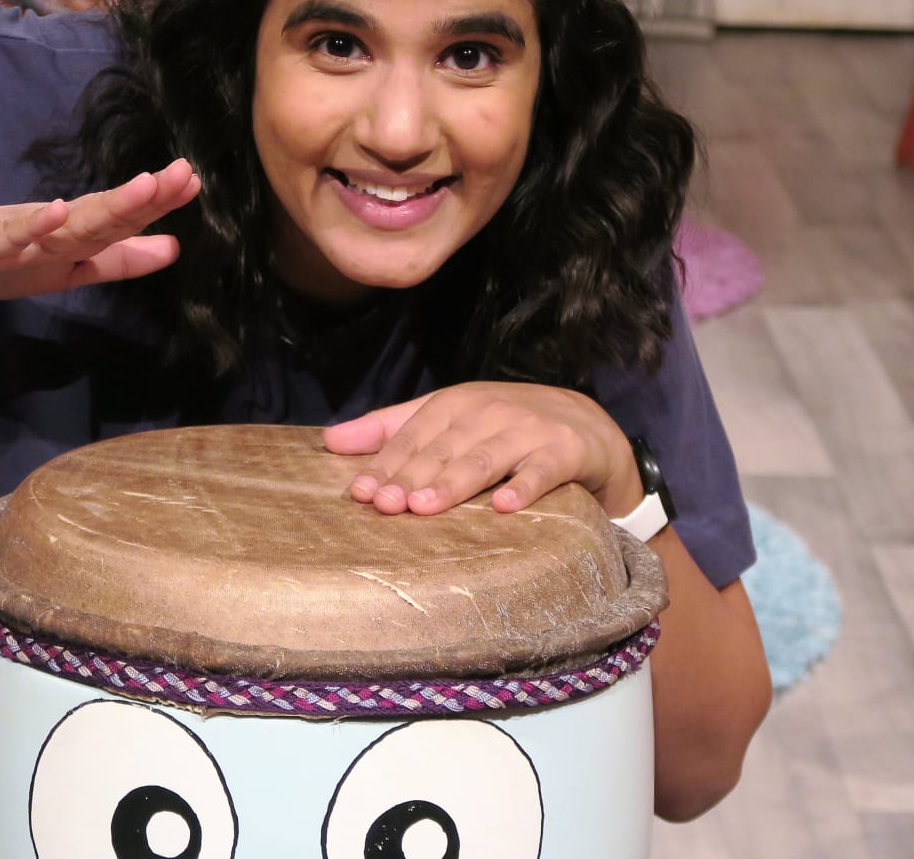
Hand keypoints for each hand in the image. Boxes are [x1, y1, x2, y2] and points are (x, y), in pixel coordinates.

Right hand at [0, 158, 199, 299]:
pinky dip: (34, 225)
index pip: (119, 221)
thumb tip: (172, 247)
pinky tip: (58, 212)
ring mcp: (13, 236)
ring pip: (66, 224)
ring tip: (142, 188)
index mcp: (70, 238)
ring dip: (105, 206)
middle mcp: (48, 230)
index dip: (156, 204)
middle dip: (142, 199)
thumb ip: (116, 259)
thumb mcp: (63, 266)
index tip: (193, 180)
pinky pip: (8, 237)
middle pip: (101, 216)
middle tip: (181, 174)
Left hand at [321, 382, 641, 516]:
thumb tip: (328, 441)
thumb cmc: (501, 426)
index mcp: (453, 405)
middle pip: (443, 449)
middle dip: (412, 477)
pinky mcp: (563, 451)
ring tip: (426, 506)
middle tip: (387, 506)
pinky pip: (542, 472)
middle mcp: (487, 412)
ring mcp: (526, 431)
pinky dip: (525, 487)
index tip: (361, 493)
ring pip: (485, 459)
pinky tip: (504, 508)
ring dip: (455, 482)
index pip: (412, 437)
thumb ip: (389, 429)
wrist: (584, 423)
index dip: (386, 464)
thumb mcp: (447, 420)